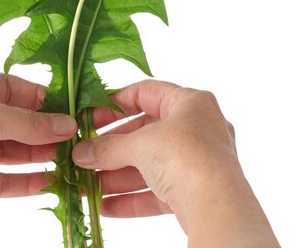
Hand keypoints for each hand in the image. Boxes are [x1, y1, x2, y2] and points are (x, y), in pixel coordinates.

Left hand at [0, 73, 76, 247]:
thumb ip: (31, 123)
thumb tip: (67, 125)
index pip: (4, 87)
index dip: (33, 97)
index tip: (61, 106)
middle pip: (7, 122)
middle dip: (38, 130)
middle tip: (69, 137)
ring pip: (4, 152)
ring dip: (33, 156)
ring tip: (65, 159)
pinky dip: (20, 181)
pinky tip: (45, 182)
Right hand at [72, 79, 279, 246]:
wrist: (218, 207)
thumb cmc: (185, 156)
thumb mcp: (140, 144)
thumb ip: (108, 147)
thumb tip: (80, 152)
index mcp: (190, 103)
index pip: (146, 92)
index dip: (115, 103)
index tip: (91, 116)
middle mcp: (198, 128)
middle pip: (145, 133)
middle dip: (111, 148)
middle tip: (84, 154)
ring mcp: (198, 161)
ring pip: (149, 165)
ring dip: (116, 175)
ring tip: (87, 184)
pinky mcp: (195, 191)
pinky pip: (158, 191)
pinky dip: (132, 197)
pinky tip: (105, 206)